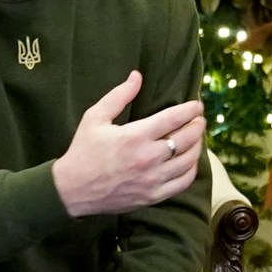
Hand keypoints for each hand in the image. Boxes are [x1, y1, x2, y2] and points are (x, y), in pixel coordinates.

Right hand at [52, 70, 206, 216]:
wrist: (73, 190)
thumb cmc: (83, 150)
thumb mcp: (95, 117)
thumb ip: (118, 96)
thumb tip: (137, 76)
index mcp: (135, 136)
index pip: (174, 118)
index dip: (190, 109)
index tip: (197, 105)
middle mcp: (148, 158)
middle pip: (186, 138)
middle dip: (197, 126)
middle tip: (199, 120)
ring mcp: (152, 179)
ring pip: (188, 160)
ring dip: (197, 146)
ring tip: (196, 138)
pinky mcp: (153, 196)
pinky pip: (183, 182)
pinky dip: (191, 170)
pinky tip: (190, 161)